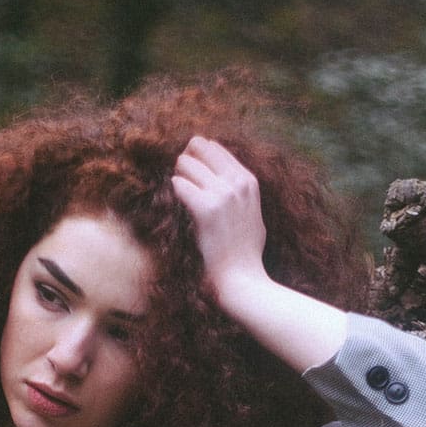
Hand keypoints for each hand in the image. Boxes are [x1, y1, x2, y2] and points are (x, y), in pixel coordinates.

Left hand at [172, 136, 347, 369]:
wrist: (242, 278)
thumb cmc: (244, 252)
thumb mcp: (251, 212)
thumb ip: (238, 191)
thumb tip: (219, 177)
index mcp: (249, 181)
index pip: (216, 148)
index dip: (197, 158)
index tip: (190, 176)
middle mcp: (237, 182)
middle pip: (198, 147)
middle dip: (185, 162)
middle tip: (181, 184)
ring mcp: (223, 194)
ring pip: (185, 163)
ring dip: (177, 178)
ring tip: (180, 199)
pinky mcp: (206, 209)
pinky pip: (178, 185)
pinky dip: (174, 194)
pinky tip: (178, 208)